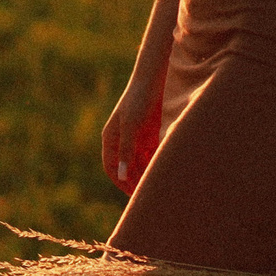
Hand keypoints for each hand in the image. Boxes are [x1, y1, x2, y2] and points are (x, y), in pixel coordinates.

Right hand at [100, 71, 162, 195]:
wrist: (152, 79)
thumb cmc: (138, 100)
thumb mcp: (131, 126)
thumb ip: (126, 151)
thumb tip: (121, 176)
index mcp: (110, 138)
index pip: (111, 167)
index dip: (120, 182)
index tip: (133, 195)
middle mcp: (120, 139)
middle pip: (125, 166)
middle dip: (134, 180)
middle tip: (148, 194)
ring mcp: (134, 137)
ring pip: (138, 162)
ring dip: (145, 172)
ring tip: (158, 184)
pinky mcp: (148, 133)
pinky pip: (149, 153)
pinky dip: (154, 162)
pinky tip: (164, 169)